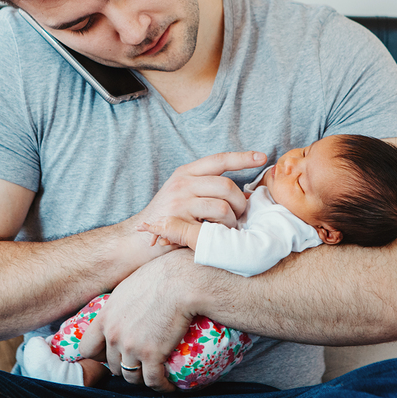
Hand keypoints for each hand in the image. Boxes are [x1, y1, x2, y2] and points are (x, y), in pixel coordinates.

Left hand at [78, 250, 198, 391]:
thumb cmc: (158, 277)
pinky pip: (153, 381)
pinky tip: (169, 384)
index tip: (111, 354)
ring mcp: (132, 347)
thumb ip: (118, 307)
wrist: (180, 281)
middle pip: (112, 365)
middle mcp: (114, 335)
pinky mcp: (152, 355)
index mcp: (105, 318)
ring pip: (131, 377)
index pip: (87, 348)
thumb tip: (123, 312)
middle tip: (139, 363)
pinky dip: (161, 386)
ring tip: (153, 375)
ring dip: (141, 378)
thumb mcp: (127, 289)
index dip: (98, 355)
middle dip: (124, 366)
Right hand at [134, 151, 264, 228]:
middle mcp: (182, 183)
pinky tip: (214, 236)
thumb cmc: (166, 218)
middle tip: (238, 216)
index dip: (242, 158)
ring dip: (230, 221)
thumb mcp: (182, 194)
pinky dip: (218, 233)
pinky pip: (211, 227)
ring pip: (223, 207)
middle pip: (226, 185)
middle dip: (240, 203)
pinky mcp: (178, 223)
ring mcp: (179, 203)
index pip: (219, 159)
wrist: (134, 240)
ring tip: (225, 228)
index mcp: (185, 173)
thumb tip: (243, 193)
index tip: (262, 157)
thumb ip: (206, 188)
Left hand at [137, 217, 201, 250]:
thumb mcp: (176, 239)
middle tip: (138, 228)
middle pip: (155, 222)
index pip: (161, 221)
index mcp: (173, 219)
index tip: (151, 228)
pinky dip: (146, 227)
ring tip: (138, 230)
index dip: (155, 224)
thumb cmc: (189, 237)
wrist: (193, 235)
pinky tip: (140, 226)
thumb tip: (160, 242)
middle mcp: (168, 219)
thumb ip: (168, 240)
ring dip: (146, 229)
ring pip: (153, 226)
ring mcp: (166, 223)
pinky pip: (152, 228)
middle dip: (148, 226)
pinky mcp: (164, 229)